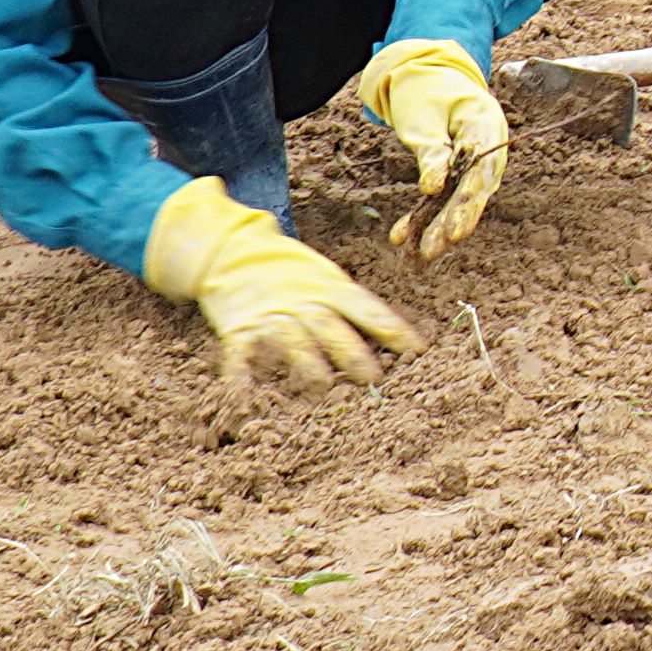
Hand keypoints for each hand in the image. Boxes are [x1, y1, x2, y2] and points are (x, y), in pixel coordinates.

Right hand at [139, 179, 421, 386]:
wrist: (233, 252)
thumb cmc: (293, 275)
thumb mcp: (328, 281)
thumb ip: (355, 310)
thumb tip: (400, 343)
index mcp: (331, 289)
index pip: (367, 309)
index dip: (393, 329)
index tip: (418, 351)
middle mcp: (303, 301)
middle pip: (330, 327)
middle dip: (352, 353)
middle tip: (373, 378)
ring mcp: (270, 315)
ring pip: (291, 340)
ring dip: (307, 364)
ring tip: (322, 388)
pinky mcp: (239, 330)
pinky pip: (240, 356)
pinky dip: (241, 378)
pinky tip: (246, 398)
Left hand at [341, 38, 511, 260]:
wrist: (428, 76)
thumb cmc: (427, 92)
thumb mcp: (423, 118)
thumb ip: (431, 152)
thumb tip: (433, 189)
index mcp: (485, 126)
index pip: (482, 172)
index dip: (469, 206)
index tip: (454, 232)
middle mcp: (487, 149)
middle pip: (472, 192)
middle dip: (451, 224)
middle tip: (432, 250)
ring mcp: (474, 163)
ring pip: (457, 200)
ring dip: (436, 227)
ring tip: (417, 256)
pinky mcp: (457, 172)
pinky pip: (442, 196)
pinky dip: (422, 215)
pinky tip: (400, 235)